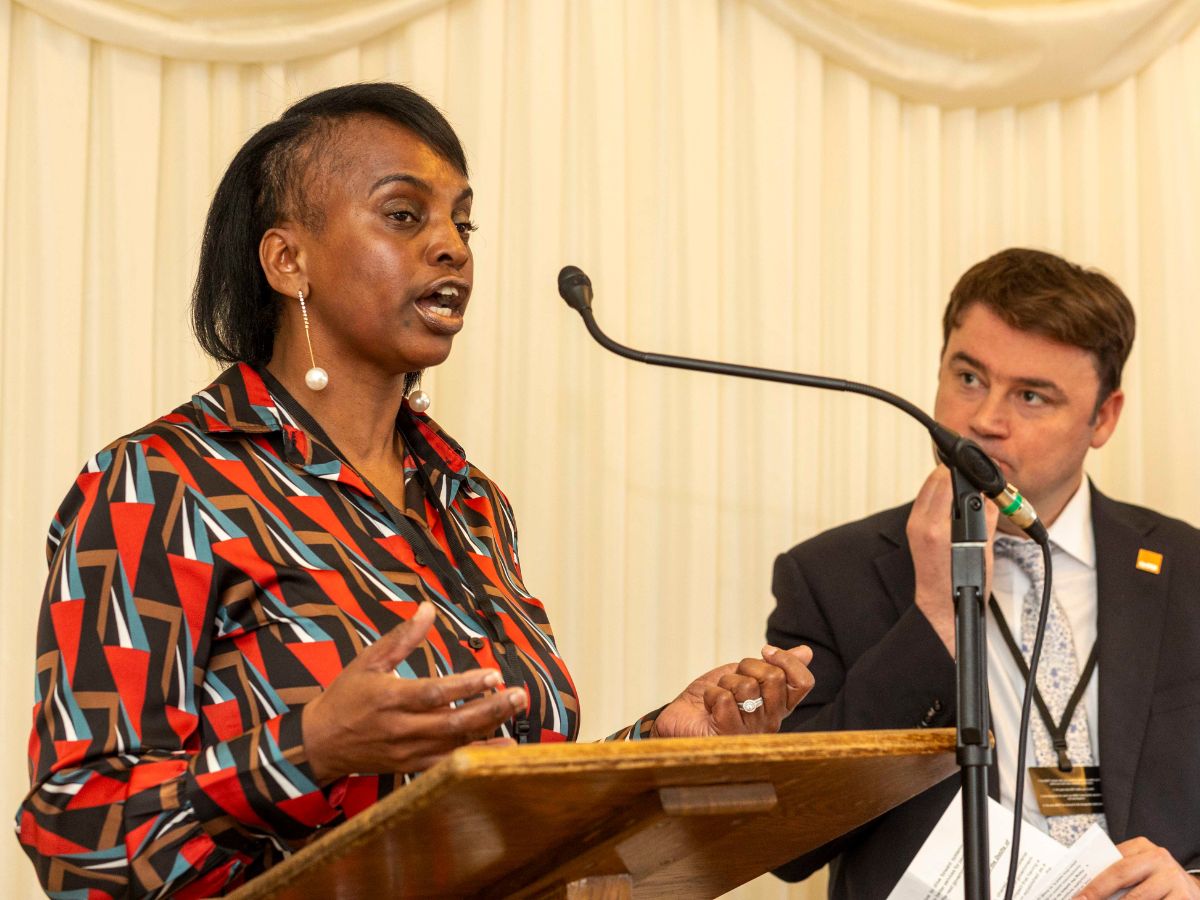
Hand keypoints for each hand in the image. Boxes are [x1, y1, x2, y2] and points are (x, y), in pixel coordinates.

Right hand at [301, 602, 524, 783]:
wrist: (320, 743)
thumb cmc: (346, 696)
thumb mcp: (369, 660)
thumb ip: (402, 637)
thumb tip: (427, 608)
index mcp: (390, 698)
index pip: (434, 693)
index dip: (466, 685)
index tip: (493, 675)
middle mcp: (401, 728)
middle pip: (452, 721)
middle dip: (490, 708)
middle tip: (518, 695)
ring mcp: (407, 751)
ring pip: (455, 744)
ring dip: (490, 729)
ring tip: (516, 711)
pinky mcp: (411, 766)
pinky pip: (449, 763)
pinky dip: (476, 756)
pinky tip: (503, 748)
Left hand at [650, 644, 814, 737]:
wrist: (678, 719)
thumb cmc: (710, 700)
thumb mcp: (744, 675)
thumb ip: (774, 666)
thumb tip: (807, 652)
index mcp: (777, 706)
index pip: (803, 683)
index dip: (787, 660)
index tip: (766, 651)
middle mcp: (770, 721)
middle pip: (775, 678)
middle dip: (747, 666)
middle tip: (732, 678)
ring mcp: (751, 732)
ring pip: (747, 686)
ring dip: (725, 682)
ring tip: (717, 697)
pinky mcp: (728, 735)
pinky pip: (725, 699)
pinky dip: (710, 694)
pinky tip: (707, 707)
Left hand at [907, 465, 998, 657]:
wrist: (942, 607)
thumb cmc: (964, 584)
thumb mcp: (984, 550)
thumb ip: (986, 518)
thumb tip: (989, 495)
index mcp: (938, 529)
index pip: (946, 482)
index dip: (962, 470)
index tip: (975, 464)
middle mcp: (921, 525)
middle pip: (935, 480)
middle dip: (954, 473)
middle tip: (972, 471)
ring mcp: (915, 527)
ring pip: (928, 489)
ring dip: (945, 482)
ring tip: (965, 482)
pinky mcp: (914, 531)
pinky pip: (924, 502)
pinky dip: (938, 494)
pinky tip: (953, 499)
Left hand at [1074, 837, 1199, 899]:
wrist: (1193, 891)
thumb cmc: (1158, 882)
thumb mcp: (1141, 871)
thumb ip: (1119, 875)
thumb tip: (1085, 891)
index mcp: (1143, 848)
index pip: (1111, 862)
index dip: (1092, 880)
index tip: (1077, 896)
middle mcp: (1159, 859)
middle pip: (1120, 875)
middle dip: (1098, 892)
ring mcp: (1173, 879)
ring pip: (1137, 898)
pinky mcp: (1185, 898)